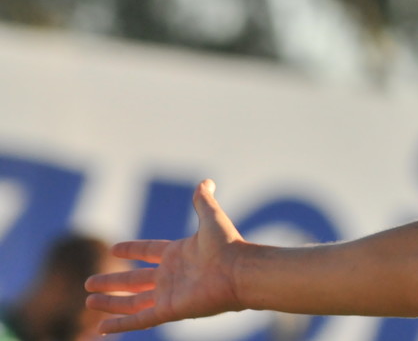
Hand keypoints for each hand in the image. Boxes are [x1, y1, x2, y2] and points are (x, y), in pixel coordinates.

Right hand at [86, 180, 247, 333]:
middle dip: (112, 281)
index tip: (114, 249)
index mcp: (178, 254)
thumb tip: (206, 181)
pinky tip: (101, 329)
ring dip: (111, 303)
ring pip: (132, 302)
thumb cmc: (228, 245)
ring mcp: (169, 295)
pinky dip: (120, 325)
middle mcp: (171, 275)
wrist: (240, 271)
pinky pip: (139, 320)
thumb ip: (204, 201)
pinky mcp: (169, 311)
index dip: (132, 250)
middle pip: (134, 280)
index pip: (148, 251)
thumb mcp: (211, 218)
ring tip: (88, 302)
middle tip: (89, 283)